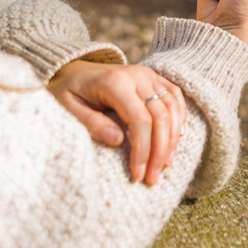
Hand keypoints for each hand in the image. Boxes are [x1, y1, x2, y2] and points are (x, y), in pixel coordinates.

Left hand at [48, 60, 185, 184]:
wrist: (74, 68)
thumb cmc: (68, 90)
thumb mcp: (68, 107)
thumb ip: (91, 123)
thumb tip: (118, 141)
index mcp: (115, 82)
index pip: (139, 120)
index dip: (142, 150)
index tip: (137, 175)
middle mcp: (137, 75)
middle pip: (160, 116)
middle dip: (159, 151)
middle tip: (152, 178)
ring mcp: (148, 75)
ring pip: (171, 108)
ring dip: (171, 139)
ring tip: (165, 165)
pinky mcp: (154, 77)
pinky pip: (175, 96)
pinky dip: (180, 117)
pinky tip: (177, 138)